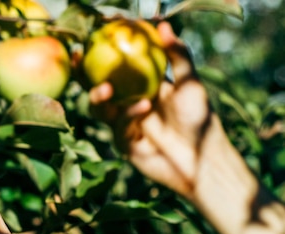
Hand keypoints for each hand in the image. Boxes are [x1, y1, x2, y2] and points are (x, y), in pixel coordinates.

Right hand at [89, 21, 226, 201]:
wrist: (201, 158)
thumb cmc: (199, 119)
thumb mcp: (190, 83)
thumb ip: (178, 55)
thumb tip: (162, 25)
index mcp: (141, 87)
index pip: (113, 70)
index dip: (97, 59)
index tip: (86, 45)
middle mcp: (128, 105)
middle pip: (97, 90)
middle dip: (85, 79)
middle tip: (83, 65)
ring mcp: (124, 126)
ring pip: (99, 110)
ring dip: (99, 98)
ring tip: (107, 89)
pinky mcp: (124, 145)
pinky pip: (117, 127)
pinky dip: (128, 115)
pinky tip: (144, 108)